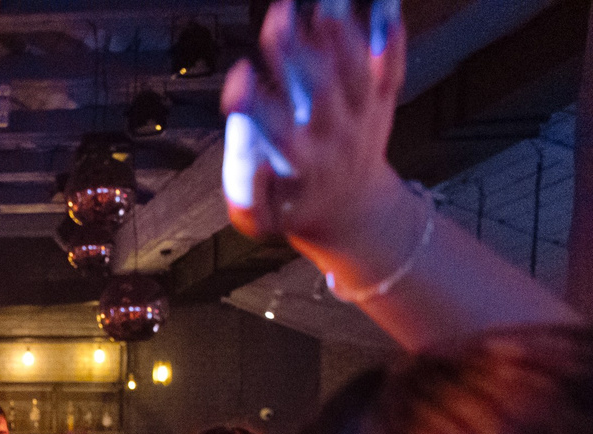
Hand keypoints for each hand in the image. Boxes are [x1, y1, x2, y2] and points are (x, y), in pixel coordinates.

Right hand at [222, 0, 404, 249]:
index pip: (278, 133)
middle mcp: (336, 139)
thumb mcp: (261, 216)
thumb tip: (242, 143)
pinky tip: (383, 7)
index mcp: (303, 167)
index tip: (239, 74)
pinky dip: (391, 37)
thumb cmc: (297, 205)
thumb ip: (244, 188)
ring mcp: (362, 119)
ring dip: (342, 36)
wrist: (353, 211)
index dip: (257, 105)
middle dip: (297, 54)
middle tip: (276, 17)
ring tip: (324, 5)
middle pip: (320, 92)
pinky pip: (392, 68)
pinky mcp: (381, 103)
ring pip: (358, 75)